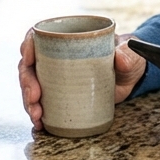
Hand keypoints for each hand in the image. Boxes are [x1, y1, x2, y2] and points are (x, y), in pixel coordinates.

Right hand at [19, 30, 147, 130]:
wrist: (132, 77)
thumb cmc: (128, 57)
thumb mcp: (131, 53)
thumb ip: (128, 54)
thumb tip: (119, 59)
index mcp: (68, 39)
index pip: (39, 36)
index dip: (28, 45)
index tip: (28, 58)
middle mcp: (56, 57)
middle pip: (30, 65)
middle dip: (27, 82)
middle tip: (35, 97)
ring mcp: (56, 77)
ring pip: (31, 86)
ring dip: (28, 101)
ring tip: (37, 115)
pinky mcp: (60, 95)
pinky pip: (41, 102)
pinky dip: (36, 113)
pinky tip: (39, 123)